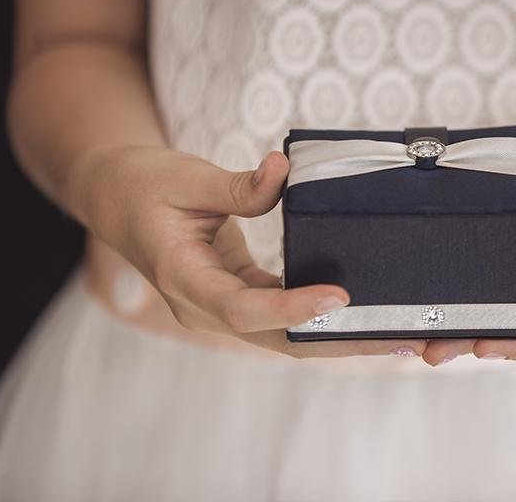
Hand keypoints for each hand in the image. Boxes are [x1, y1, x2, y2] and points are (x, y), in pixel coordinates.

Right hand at [72, 146, 423, 357]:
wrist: (117, 198)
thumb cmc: (145, 185)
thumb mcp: (186, 176)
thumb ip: (237, 185)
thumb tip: (284, 172)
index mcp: (184, 279)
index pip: (242, 308)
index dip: (291, 308)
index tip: (339, 298)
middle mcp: (205, 306)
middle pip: (278, 339)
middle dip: (338, 342)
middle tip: (398, 337)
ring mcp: (223, 307)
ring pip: (287, 335)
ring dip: (340, 335)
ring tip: (398, 331)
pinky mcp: (241, 296)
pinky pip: (286, 314)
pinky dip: (323, 315)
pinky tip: (365, 311)